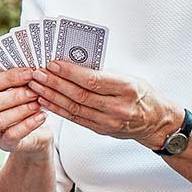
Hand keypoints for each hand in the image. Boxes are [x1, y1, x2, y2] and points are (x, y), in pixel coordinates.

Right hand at [0, 67, 50, 152]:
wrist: (36, 133)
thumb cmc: (27, 106)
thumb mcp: (23, 91)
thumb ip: (22, 81)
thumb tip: (34, 68)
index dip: (10, 77)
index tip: (30, 72)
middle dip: (14, 96)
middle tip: (34, 91)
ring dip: (20, 110)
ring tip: (38, 104)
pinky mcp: (4, 144)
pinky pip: (11, 135)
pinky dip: (28, 125)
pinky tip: (42, 117)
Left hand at [28, 61, 180, 149]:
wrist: (155, 121)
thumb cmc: (141, 94)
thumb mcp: (129, 78)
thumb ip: (103, 73)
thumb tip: (72, 62)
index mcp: (126, 89)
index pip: (93, 80)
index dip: (70, 72)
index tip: (52, 63)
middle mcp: (118, 107)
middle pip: (80, 95)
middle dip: (55, 83)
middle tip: (37, 73)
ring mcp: (109, 122)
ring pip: (74, 108)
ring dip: (52, 96)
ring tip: (36, 85)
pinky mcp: (101, 130)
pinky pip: (75, 119)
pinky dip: (58, 109)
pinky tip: (45, 100)